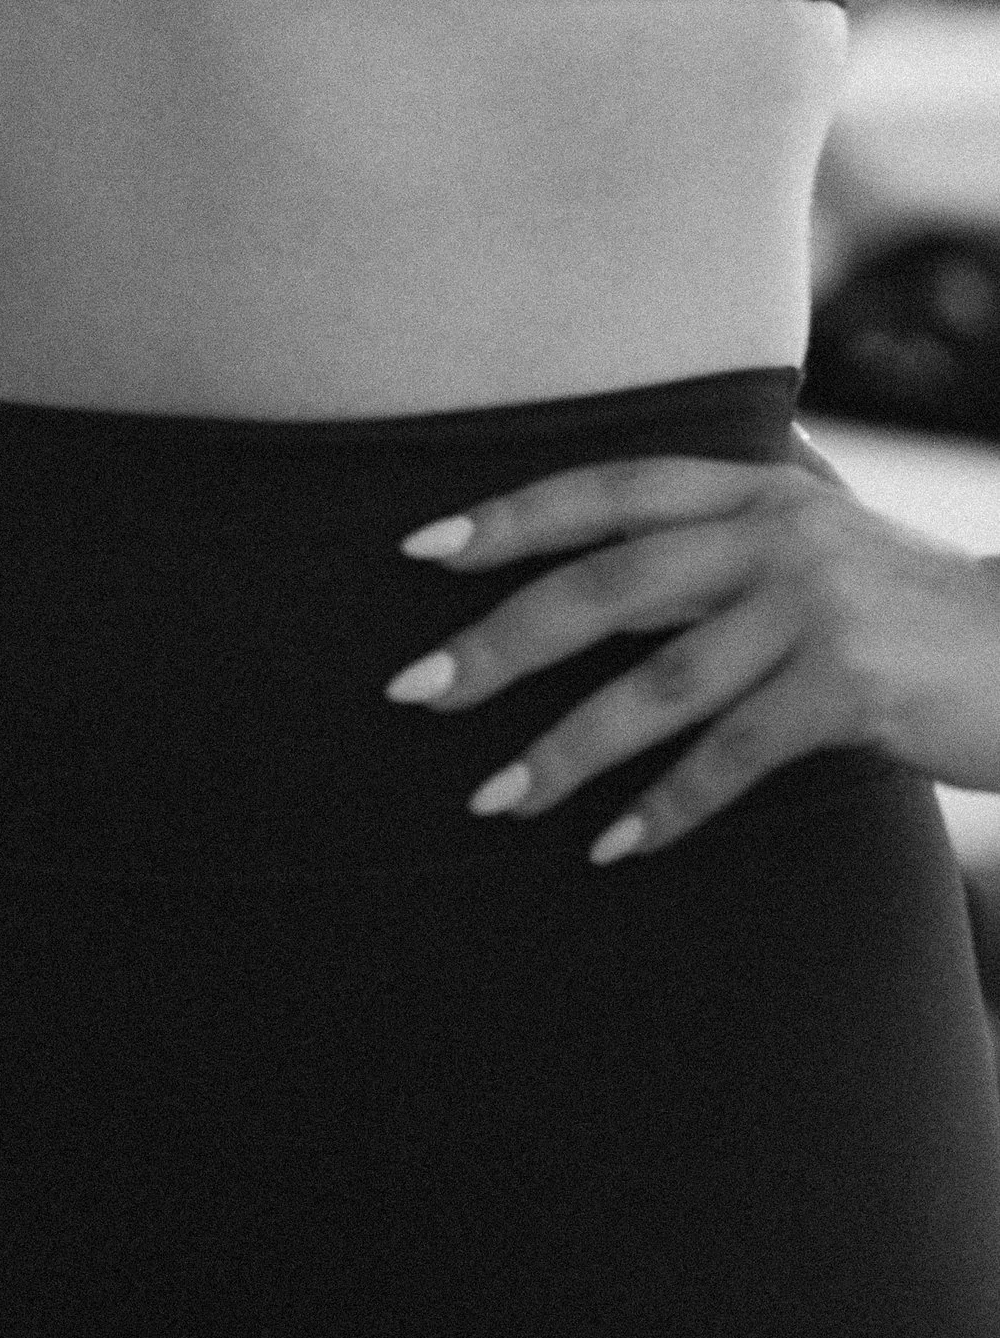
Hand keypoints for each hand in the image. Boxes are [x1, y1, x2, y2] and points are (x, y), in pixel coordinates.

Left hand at [380, 429, 999, 865]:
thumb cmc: (922, 609)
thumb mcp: (831, 538)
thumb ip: (741, 523)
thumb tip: (640, 520)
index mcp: (760, 490)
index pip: (611, 490)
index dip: (513, 517)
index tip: (420, 550)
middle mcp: (779, 535)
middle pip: (607, 587)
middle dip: (500, 643)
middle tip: (415, 692)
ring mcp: (816, 609)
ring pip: (656, 684)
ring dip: (564, 748)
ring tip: (492, 798)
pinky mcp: (851, 687)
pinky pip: (730, 756)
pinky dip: (665, 807)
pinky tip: (610, 847)